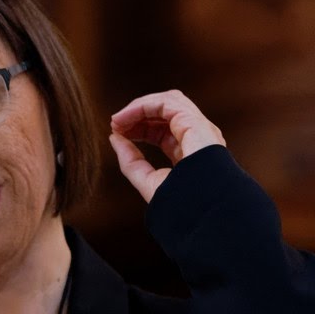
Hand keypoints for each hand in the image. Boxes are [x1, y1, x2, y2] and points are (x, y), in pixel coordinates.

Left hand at [108, 90, 226, 203]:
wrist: (200, 211)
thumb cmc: (179, 204)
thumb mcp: (147, 180)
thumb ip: (130, 161)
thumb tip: (114, 138)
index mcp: (190, 151)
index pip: (162, 130)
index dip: (139, 128)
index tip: (117, 133)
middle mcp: (197, 136)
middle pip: (164, 113)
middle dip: (137, 115)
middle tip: (115, 124)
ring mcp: (199, 127)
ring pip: (167, 102)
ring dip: (139, 107)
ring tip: (118, 120)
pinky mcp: (195, 122)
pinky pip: (166, 102)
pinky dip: (143, 106)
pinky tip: (125, 117)